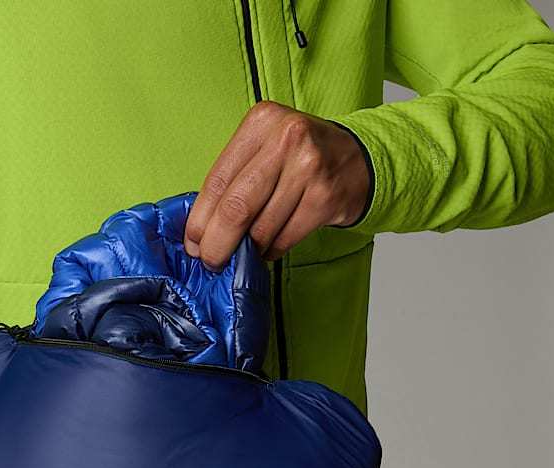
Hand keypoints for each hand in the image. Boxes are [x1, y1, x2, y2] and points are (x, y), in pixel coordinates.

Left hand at [184, 101, 370, 268]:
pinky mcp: (326, 197)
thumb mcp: (266, 149)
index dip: (199, 220)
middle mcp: (286, 138)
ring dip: (247, 250)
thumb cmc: (301, 158)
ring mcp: (309, 167)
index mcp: (262, 121)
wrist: (360, 158)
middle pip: (236, 207)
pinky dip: (270, 250)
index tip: (192, 244)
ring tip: (245, 251)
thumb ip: (235, 178)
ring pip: (260, 228)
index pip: (217, 180)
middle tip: (210, 261)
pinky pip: (284, 238)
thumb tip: (199, 230)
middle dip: (216, 244)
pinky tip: (269, 247)